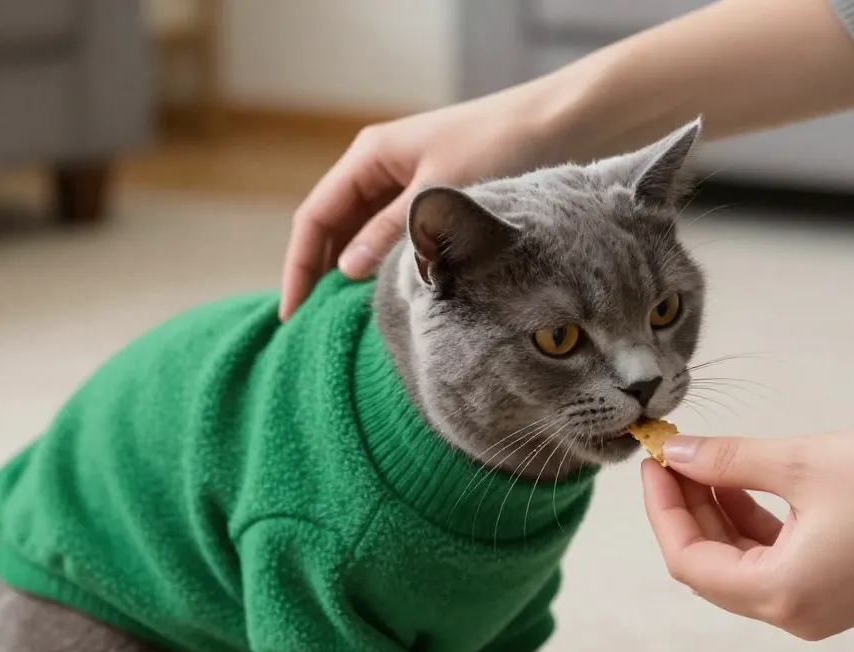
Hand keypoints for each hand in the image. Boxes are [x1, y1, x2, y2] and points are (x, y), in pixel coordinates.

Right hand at [279, 82, 571, 319]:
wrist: (560, 123)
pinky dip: (380, 265)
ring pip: (359, 235)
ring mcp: (405, 183)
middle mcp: (379, 168)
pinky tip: (382, 295)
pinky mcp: (431, 199)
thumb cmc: (501, 145)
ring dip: (347, 272)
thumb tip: (345, 272)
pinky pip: (391, 237)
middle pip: (330, 228)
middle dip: (315, 273)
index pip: (314, 217)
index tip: (292, 314)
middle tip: (309, 326)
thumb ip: (390, 232)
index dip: (298, 267)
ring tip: (339, 319)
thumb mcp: (439, 192)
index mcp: (369, 156)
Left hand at [641, 427, 853, 639]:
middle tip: (672, 458)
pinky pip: (773, 561)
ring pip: (740, 562)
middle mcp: (795, 614)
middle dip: (685, 509)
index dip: (662, 509)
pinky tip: (741, 481)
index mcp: (782, 595)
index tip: (652, 463)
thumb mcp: (803, 463)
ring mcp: (818, 607)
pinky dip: (751, 523)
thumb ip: (728, 460)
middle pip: (710, 565)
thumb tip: (675, 454)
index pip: (689, 561)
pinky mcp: (839, 590)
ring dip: (716, 513)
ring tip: (703, 461)